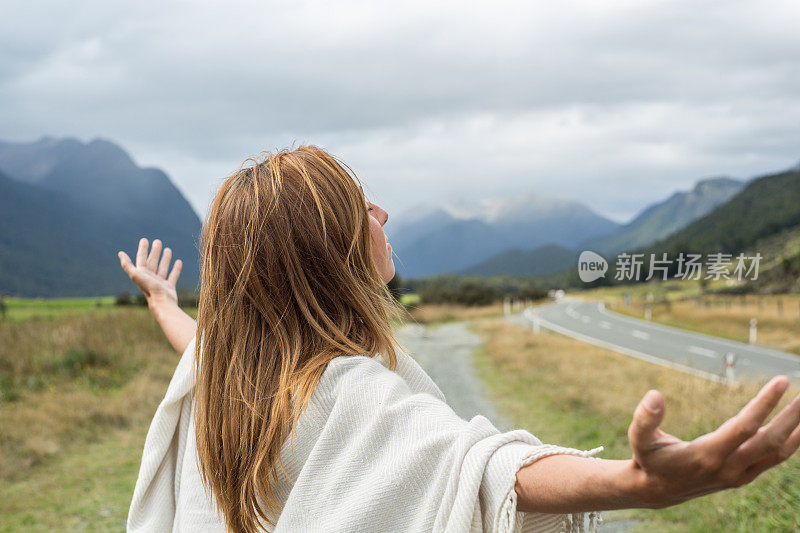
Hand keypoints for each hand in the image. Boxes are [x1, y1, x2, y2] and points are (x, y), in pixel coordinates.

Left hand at [118, 238, 182, 307]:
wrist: (162, 302)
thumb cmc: (148, 288)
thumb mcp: (136, 274)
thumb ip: (127, 265)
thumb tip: (120, 253)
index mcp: (142, 274)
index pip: (141, 259)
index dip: (142, 249)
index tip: (145, 240)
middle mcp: (150, 278)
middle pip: (152, 262)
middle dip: (154, 251)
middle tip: (158, 241)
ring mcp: (160, 282)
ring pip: (162, 267)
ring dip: (165, 258)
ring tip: (168, 249)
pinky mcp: (169, 287)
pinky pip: (173, 275)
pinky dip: (176, 269)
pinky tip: (179, 261)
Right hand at [627, 375, 799, 507]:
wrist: (657, 491)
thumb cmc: (649, 459)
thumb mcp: (638, 439)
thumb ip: (645, 418)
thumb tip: (655, 395)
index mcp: (707, 456)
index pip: (744, 427)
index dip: (764, 404)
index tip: (781, 381)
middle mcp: (729, 468)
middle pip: (770, 441)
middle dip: (791, 417)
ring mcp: (739, 475)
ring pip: (777, 452)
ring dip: (796, 430)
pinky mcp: (743, 476)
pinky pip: (773, 459)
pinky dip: (790, 443)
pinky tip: (797, 427)